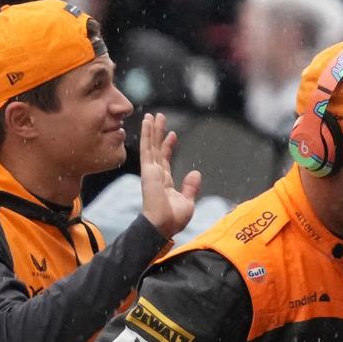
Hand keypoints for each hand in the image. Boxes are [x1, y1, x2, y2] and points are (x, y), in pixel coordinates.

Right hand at [139, 112, 201, 237]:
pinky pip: (147, 148)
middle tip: (159, 117)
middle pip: (156, 149)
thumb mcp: (187, 202)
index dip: (167, 146)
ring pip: (150, 146)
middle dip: (157, 133)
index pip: (164, 159)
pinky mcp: (147, 170)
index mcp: (164, 182)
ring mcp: (150, 172)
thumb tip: (195, 173)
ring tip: (152, 115)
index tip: (172, 134)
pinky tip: (147, 122)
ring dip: (151, 130)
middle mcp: (155, 175)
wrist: (162, 226)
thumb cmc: (173, 219)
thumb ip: (190, 187)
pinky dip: (147, 135)